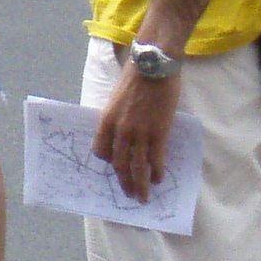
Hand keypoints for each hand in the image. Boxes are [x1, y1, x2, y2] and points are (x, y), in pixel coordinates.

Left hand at [93, 56, 181, 200]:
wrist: (153, 64)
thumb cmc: (135, 77)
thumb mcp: (117, 99)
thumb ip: (117, 117)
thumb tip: (124, 131)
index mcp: (106, 121)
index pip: (101, 151)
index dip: (109, 162)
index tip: (116, 167)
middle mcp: (120, 131)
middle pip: (119, 164)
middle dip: (124, 182)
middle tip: (130, 194)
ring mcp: (139, 133)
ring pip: (137, 167)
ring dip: (140, 185)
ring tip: (144, 197)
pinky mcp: (158, 132)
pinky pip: (156, 159)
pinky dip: (157, 172)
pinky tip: (159, 179)